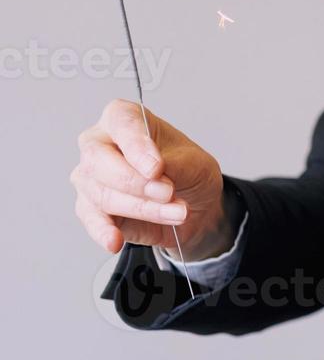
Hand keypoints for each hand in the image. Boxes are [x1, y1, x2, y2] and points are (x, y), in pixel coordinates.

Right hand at [72, 99, 229, 257]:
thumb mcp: (195, 163)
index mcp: (124, 119)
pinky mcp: (91, 208)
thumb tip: (152, 170)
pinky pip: (91, 220)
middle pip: (99, 160)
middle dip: (137, 182)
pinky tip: (115, 240)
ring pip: (102, 193)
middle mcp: (101, 144)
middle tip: (168, 192)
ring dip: (143, 208)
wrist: (194, 206)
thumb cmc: (189, 173)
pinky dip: (104, 231)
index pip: (121, 122)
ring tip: (176, 213)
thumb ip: (172, 164)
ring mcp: (91, 177)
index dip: (136, 145)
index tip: (156, 167)